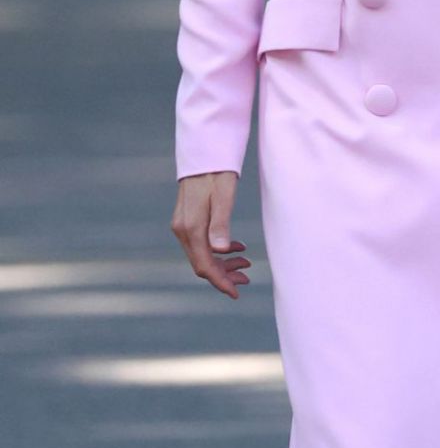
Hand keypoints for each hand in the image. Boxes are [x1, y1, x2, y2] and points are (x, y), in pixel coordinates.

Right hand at [171, 171, 251, 298]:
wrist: (205, 153)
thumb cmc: (217, 173)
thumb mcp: (223, 197)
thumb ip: (221, 224)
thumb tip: (221, 250)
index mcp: (191, 228)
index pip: (204, 265)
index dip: (220, 282)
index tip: (236, 293)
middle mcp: (183, 229)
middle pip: (202, 263)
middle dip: (225, 275)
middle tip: (248, 278)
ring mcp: (184, 225)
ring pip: (202, 255)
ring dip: (224, 263)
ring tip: (247, 264)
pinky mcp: (189, 220)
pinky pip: (202, 244)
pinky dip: (219, 251)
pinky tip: (237, 248)